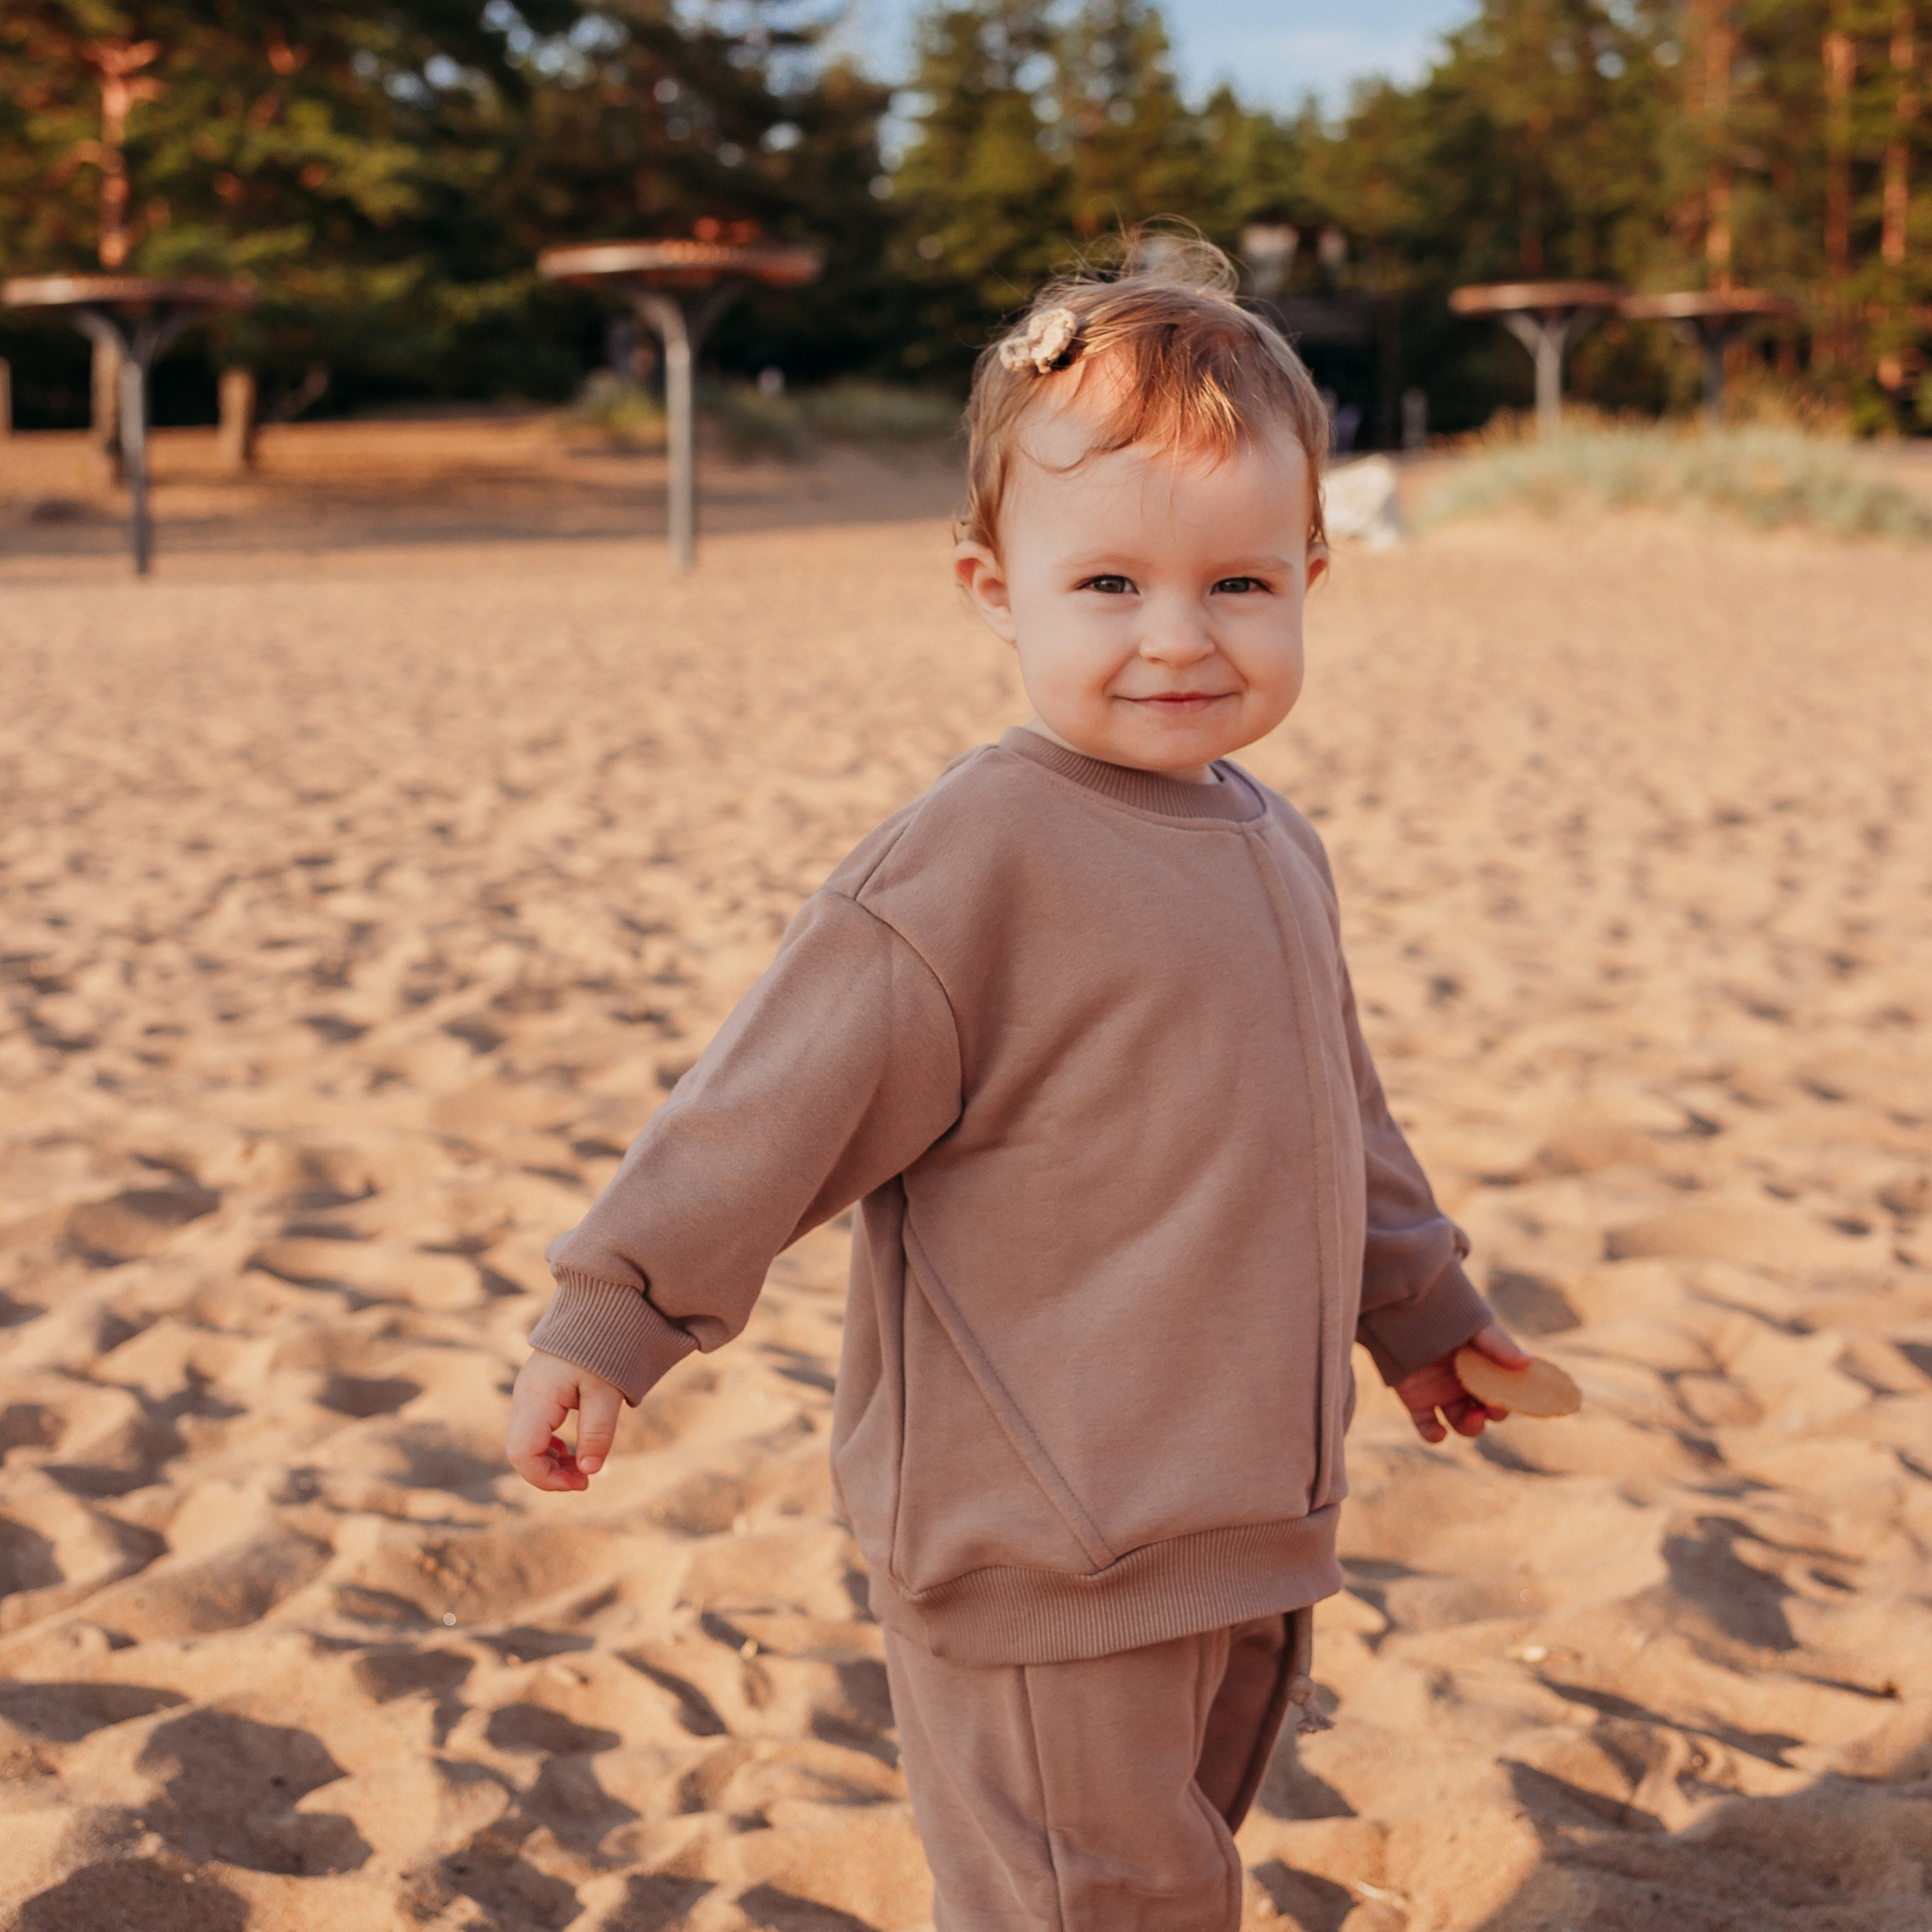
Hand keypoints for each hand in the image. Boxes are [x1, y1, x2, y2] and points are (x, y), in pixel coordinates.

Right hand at [506, 1349, 624, 1490]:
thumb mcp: (606, 1392)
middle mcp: (523, 1398)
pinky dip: (548, 1446)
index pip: (522, 1454)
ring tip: (581, 1466)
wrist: (595, 1311)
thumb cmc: (601, 1348)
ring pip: (525, 1443)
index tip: (581, 1482)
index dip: (547, 1478)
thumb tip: (589, 1471)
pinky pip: (531, 1430)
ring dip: (549, 1461)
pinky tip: (569, 1449)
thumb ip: (597, 1432)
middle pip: (520, 1452)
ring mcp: (526, 1395)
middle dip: (549, 1473)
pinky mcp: (534, 1393)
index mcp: (536, 1398)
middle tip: (584, 1479)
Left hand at [1392, 1321, 1530, 1443]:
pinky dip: (1433, 1435)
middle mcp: (1465, 1384)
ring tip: (1472, 1416)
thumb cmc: (1443, 1312)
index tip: (1508, 1399)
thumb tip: (1527, 1362)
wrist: (1400, 1306)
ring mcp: (1441, 1393)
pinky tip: (1438, 1433)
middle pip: (1485, 1412)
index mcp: (1484, 1367)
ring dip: (1470, 1426)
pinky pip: (1427, 1426)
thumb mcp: (1474, 1327)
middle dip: (1491, 1414)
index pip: (1503, 1392)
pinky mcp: (1417, 1401)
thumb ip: (1497, 1344)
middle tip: (1489, 1408)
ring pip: (1462, 1423)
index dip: (1508, 1400)